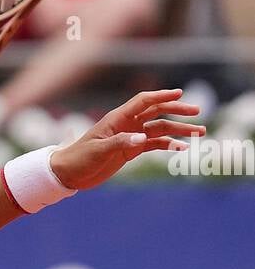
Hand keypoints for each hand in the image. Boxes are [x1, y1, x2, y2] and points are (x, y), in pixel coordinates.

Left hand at [49, 89, 204, 190]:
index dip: (161, 96)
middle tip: (197, 112)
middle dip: (178, 111)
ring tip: (200, 132)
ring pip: (160, 129)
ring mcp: (130, 136)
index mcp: (118, 118)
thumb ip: (121, 143)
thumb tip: (142, 139)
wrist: (69, 174)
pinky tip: (182, 147)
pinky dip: (168, 144)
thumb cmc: (79, 158)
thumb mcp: (99, 150)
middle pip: (157, 112)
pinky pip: (154, 144)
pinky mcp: (131, 150)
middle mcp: (127, 124)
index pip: (143, 101)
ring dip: (179, 130)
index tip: (180, 94)